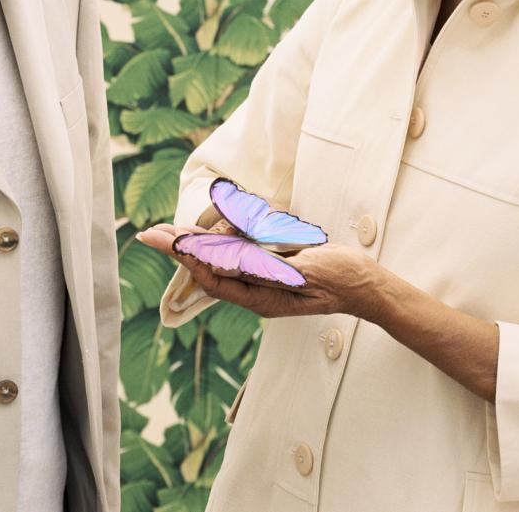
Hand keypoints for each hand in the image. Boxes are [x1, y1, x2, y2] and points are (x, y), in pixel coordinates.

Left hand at [136, 224, 387, 320]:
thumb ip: (259, 266)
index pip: (210, 274)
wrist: (367, 284)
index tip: (160, 238)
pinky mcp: (275, 264)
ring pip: (226, 255)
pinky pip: (246, 249)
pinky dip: (236, 233)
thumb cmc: (338, 278)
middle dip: (183, 246)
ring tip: (197, 223)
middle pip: (210, 265)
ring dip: (213, 237)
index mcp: (259, 297)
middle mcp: (256, 289)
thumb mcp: (300, 270)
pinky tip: (230, 222)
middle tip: (151, 232)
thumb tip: (218, 262)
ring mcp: (265, 277)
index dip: (184, 254)